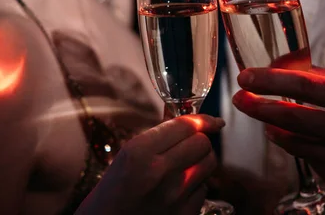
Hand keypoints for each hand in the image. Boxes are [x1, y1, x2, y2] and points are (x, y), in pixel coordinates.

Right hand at [76, 115, 224, 214]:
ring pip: (209, 163)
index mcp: (139, 152)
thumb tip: (191, 122)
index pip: (185, 125)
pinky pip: (204, 189)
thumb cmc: (112, 192)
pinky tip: (183, 188)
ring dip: (203, 160)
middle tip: (193, 145)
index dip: (203, 119)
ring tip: (189, 165)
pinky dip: (198, 185)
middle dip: (201, 140)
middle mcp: (159, 171)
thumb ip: (157, 138)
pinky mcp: (184, 214)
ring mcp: (174, 195)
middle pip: (202, 143)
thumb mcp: (127, 156)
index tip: (212, 121)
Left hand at [232, 67, 324, 207]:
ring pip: (297, 143)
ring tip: (265, 118)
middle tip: (240, 99)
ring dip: (274, 128)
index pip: (308, 86)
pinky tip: (296, 139)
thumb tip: (283, 67)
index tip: (247, 77)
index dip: (272, 81)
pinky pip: (310, 161)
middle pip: (296, 118)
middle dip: (261, 107)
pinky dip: (297, 147)